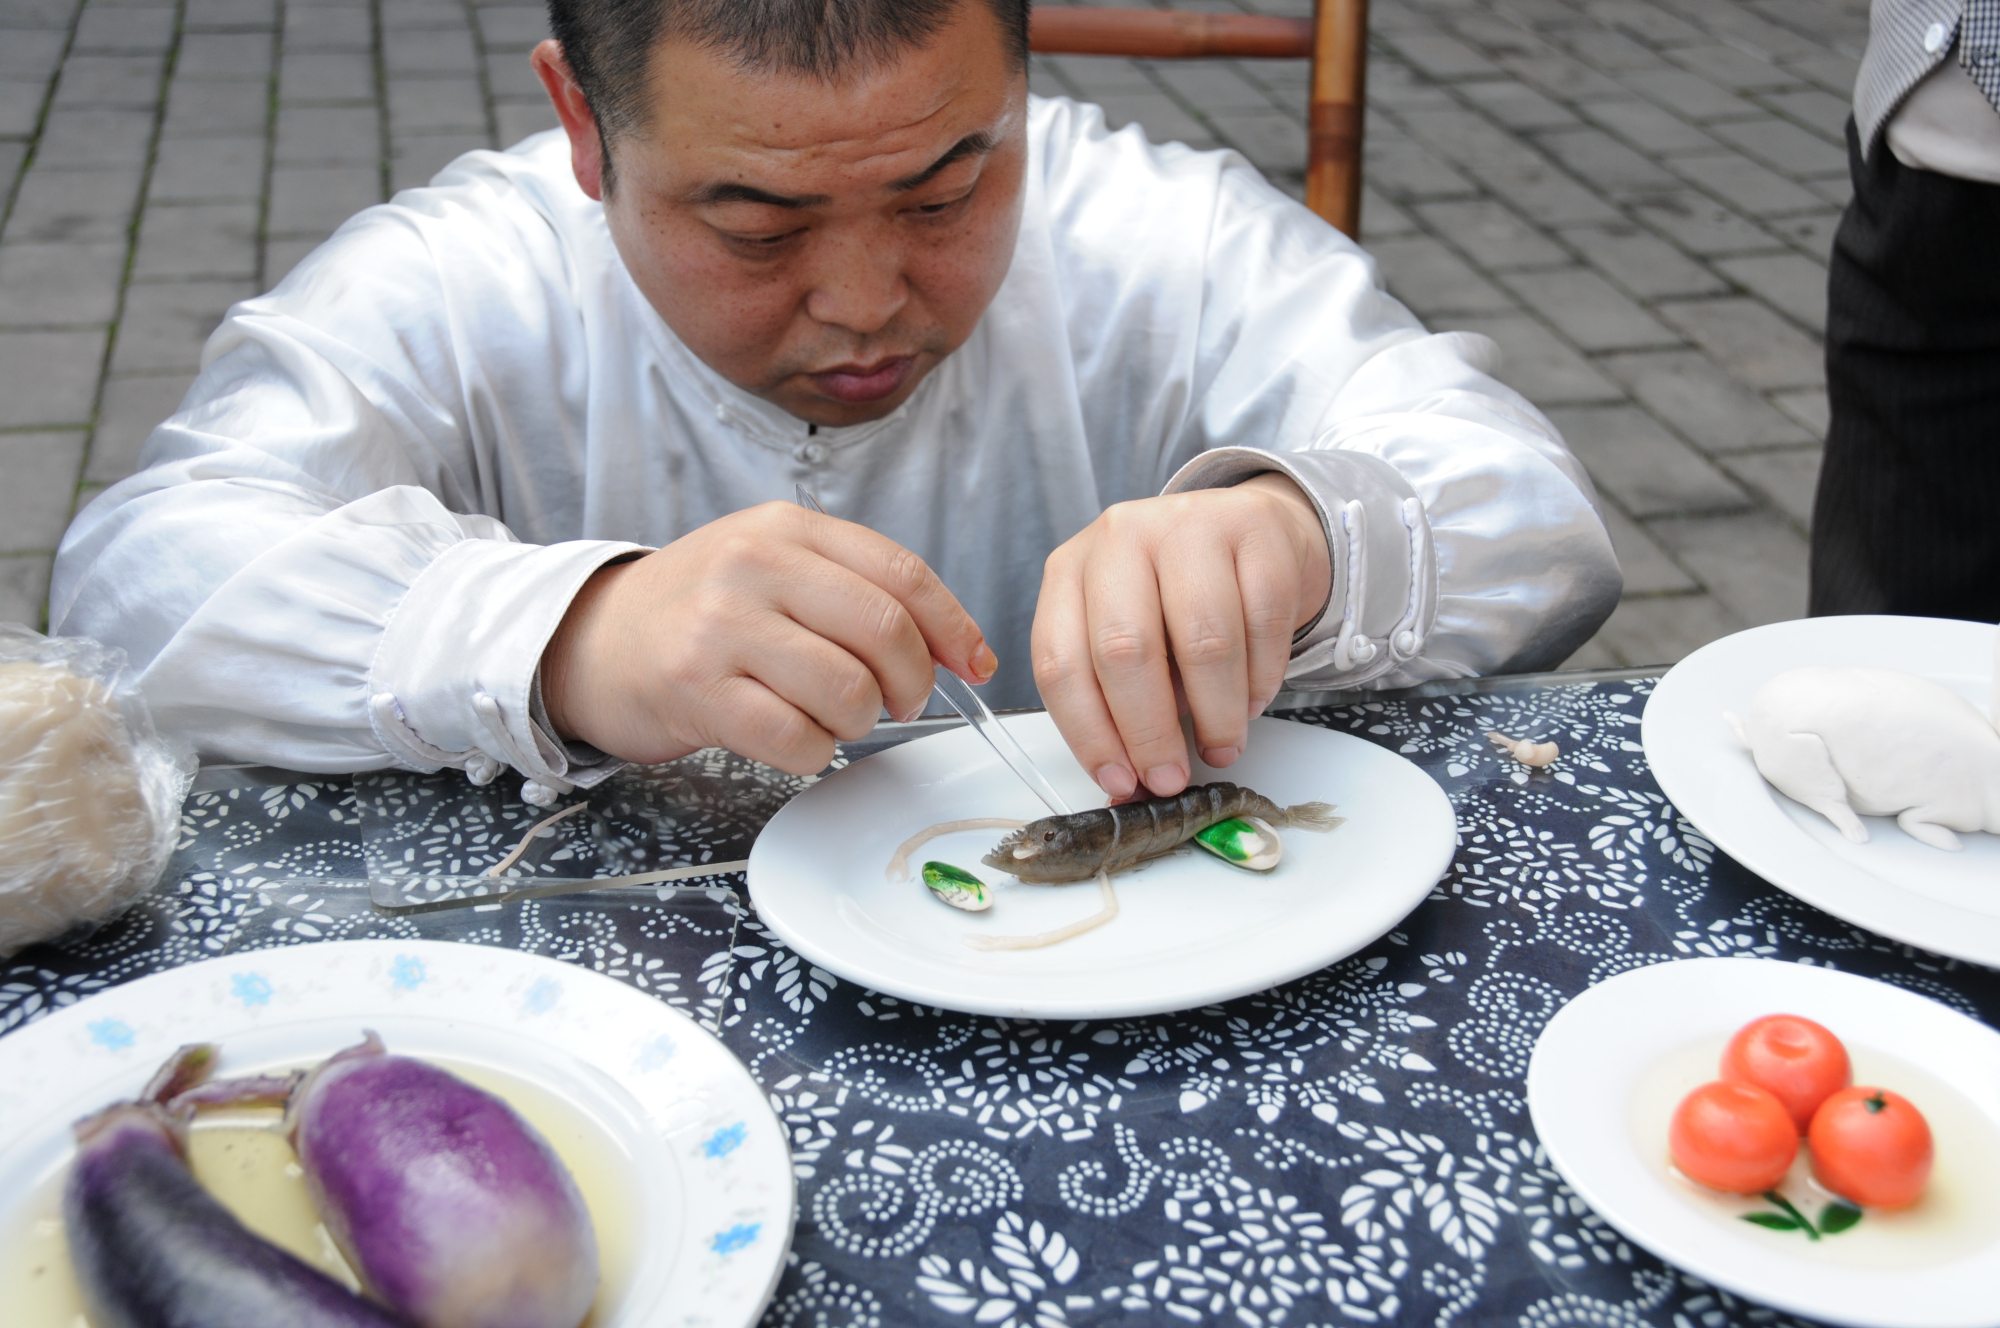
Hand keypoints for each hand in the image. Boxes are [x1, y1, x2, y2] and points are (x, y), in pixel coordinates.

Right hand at [541, 502, 993, 774]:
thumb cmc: (700, 612)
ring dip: (857, 721)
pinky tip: (793, 737)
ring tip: (828, 715)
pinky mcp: (696, 690)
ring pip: (847, 691)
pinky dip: (815, 752)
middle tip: (897, 702)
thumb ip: (858, 590)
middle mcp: (753, 565)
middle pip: (884, 632)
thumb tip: (958, 648)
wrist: (593, 640)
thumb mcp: (775, 568)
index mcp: (786, 527)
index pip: (901, 573)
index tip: (974, 664)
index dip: (953, 627)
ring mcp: (720, 627)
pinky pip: (797, 738)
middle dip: (911, 683)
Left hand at [1031, 473, 1331, 799]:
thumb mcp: (1130, 640)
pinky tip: (1252, 700)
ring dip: (1215, 715)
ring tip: (1221, 745)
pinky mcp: (1254, 528)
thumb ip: (1118, 704)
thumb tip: (1127, 784)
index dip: (1088, 734)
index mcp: (1071, 570)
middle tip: (1170, 777)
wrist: (1245, 530)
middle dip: (1149, 732)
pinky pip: (1261, 622)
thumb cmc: (1176, 598)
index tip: (1118, 781)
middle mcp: (1121, 538)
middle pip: (1125, 650)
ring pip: (1203, 642)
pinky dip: (1260, 679)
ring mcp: (1189, 525)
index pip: (1060, 661)